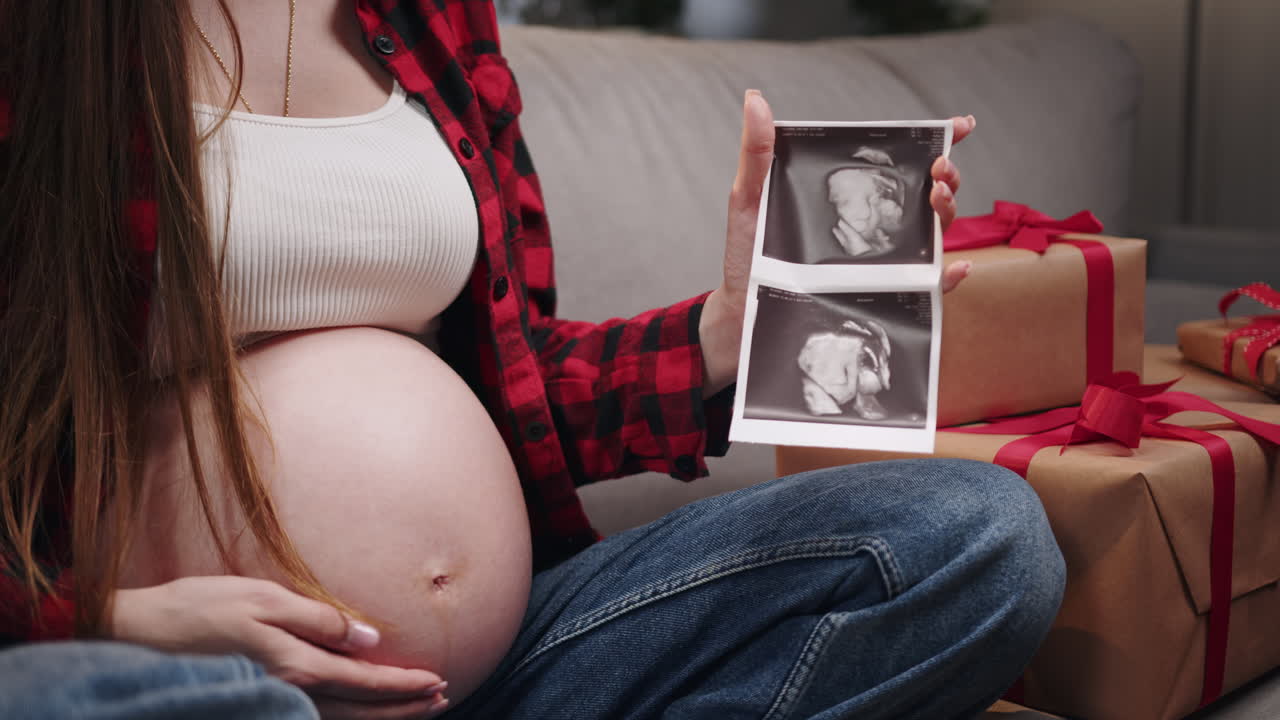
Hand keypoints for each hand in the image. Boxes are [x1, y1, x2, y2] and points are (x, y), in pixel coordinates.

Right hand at [112, 577, 449, 718]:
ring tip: (417, 708)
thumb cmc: (199, 609)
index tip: (438, 682)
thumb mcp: (264, 598)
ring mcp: (272, 705)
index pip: (366, 682)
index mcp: (295, 667)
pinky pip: (316, 718)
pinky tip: (363, 709)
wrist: (134, 636)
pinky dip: (350, 716)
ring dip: (382, 716)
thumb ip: (320, 618)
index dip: (404, 685)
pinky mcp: (258, 704)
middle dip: (404, 707)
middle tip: (442, 699)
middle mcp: (289, 696)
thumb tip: (368, 637)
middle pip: (361, 712)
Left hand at [699, 96, 977, 394]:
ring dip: (948, 213)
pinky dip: (947, 278)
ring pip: (933, 235)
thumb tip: (754, 99)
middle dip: (946, 176)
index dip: (933, 141)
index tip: (959, 126)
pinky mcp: (882, 298)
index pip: (898, 162)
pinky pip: (925, 289)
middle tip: (938, 171)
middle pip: (926, 195)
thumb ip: (757, 151)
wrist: (743, 315)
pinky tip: (954, 266)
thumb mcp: (749, 199)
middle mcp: (873, 227)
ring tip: (936, 199)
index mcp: (850, 195)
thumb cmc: (747, 257)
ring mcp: (881, 262)